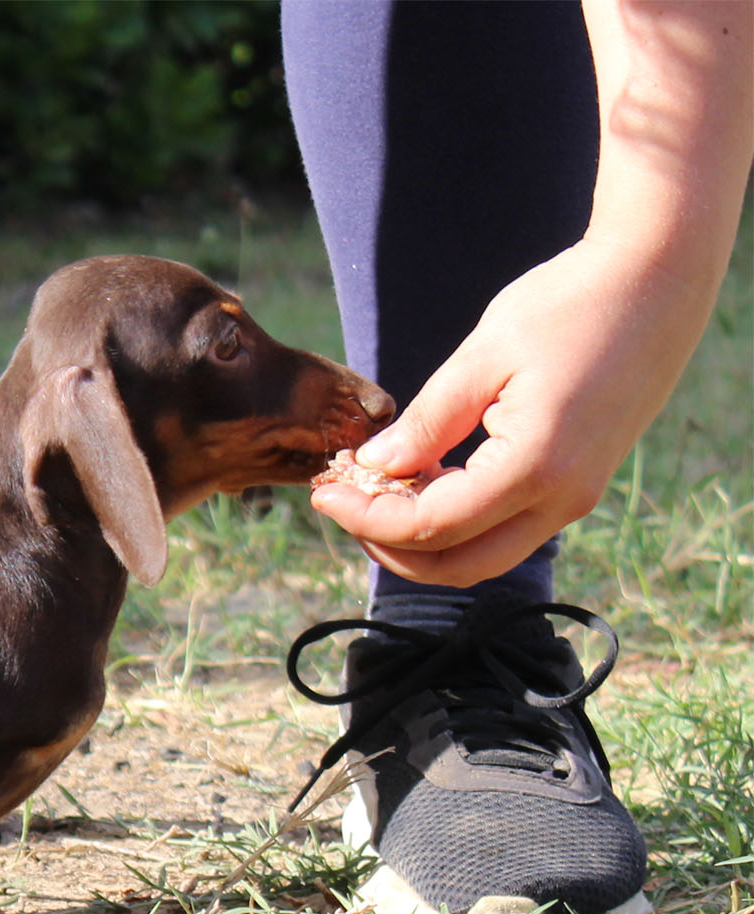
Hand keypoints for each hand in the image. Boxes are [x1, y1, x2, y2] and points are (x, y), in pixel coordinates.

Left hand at [310, 236, 718, 586]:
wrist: (657, 281)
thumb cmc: (570, 305)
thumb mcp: (482, 356)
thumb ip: (426, 423)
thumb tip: (374, 468)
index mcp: (535, 467)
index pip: (430, 527)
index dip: (366, 518)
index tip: (323, 491)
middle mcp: (562, 499)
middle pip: (456, 565)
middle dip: (388, 544)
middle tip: (342, 502)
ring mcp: (575, 497)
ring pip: (482, 555)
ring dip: (421, 537)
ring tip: (373, 488)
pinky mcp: (577, 485)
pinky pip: (505, 526)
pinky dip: (456, 519)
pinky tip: (420, 477)